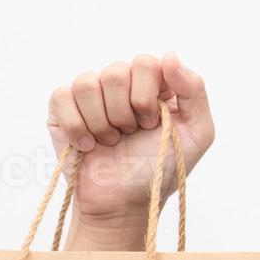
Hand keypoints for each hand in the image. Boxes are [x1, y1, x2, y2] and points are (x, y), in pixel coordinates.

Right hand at [46, 52, 213, 225]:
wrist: (124, 204)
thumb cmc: (160, 170)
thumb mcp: (197, 134)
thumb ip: (195, 90)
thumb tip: (169, 55)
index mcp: (152, 84)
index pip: (146, 63)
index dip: (147, 96)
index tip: (152, 123)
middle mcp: (121, 84)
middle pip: (115, 73)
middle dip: (125, 114)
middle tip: (131, 135)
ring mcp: (90, 95)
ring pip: (87, 84)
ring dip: (102, 124)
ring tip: (111, 142)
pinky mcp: (62, 109)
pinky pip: (62, 97)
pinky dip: (76, 128)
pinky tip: (88, 146)